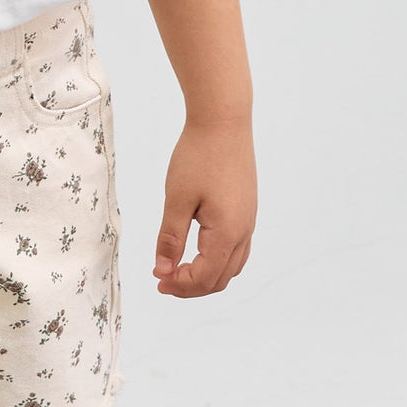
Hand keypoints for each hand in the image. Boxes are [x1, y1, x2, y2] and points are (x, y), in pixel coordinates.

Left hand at [152, 115, 256, 296]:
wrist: (224, 120)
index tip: (157, 279)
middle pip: (221, 278)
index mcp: (228, 232)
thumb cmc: (198, 156)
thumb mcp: (177, 198)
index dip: (180, 285)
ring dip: (206, 275)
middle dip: (192, 286)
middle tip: (163, 279)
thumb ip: (170, 239)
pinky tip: (198, 251)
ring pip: (232, 266)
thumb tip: (163, 271)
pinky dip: (218, 261)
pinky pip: (237, 249)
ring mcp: (249, 221)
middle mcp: (244, 231)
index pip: (205, 277)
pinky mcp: (247, 209)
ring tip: (178, 270)